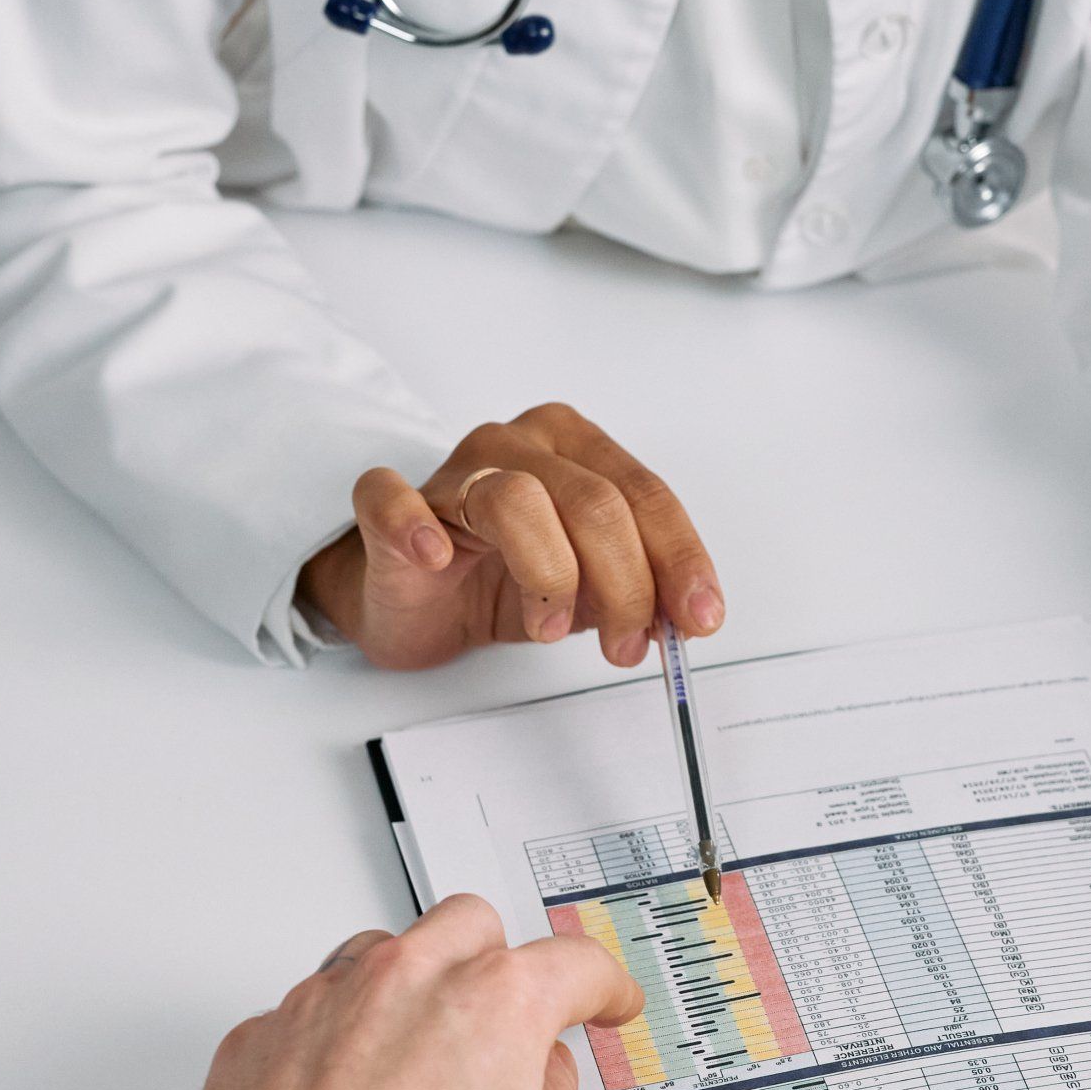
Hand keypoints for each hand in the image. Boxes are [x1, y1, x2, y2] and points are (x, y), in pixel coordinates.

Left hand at [143, 895, 642, 1089]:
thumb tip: (540, 1083)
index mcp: (494, 1004)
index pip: (572, 963)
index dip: (601, 984)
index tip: (603, 995)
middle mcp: (408, 979)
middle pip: (469, 924)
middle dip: (497, 961)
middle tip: (499, 1021)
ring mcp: (325, 1000)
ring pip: (381, 953)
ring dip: (408, 990)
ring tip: (411, 1066)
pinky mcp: (261, 1035)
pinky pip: (308, 1012)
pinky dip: (332, 1042)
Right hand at [297, 403, 724, 671]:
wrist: (413, 600)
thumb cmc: (500, 578)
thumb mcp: (588, 588)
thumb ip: (634, 589)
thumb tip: (684, 618)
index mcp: (576, 448)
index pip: (644, 493)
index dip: (677, 558)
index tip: (698, 618)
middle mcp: (520, 444)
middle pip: (593, 501)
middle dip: (625, 583)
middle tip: (627, 645)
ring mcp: (453, 469)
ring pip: (517, 499)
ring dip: (549, 575)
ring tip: (552, 629)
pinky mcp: (392, 506)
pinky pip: (392, 497)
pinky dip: (414, 526)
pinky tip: (437, 559)